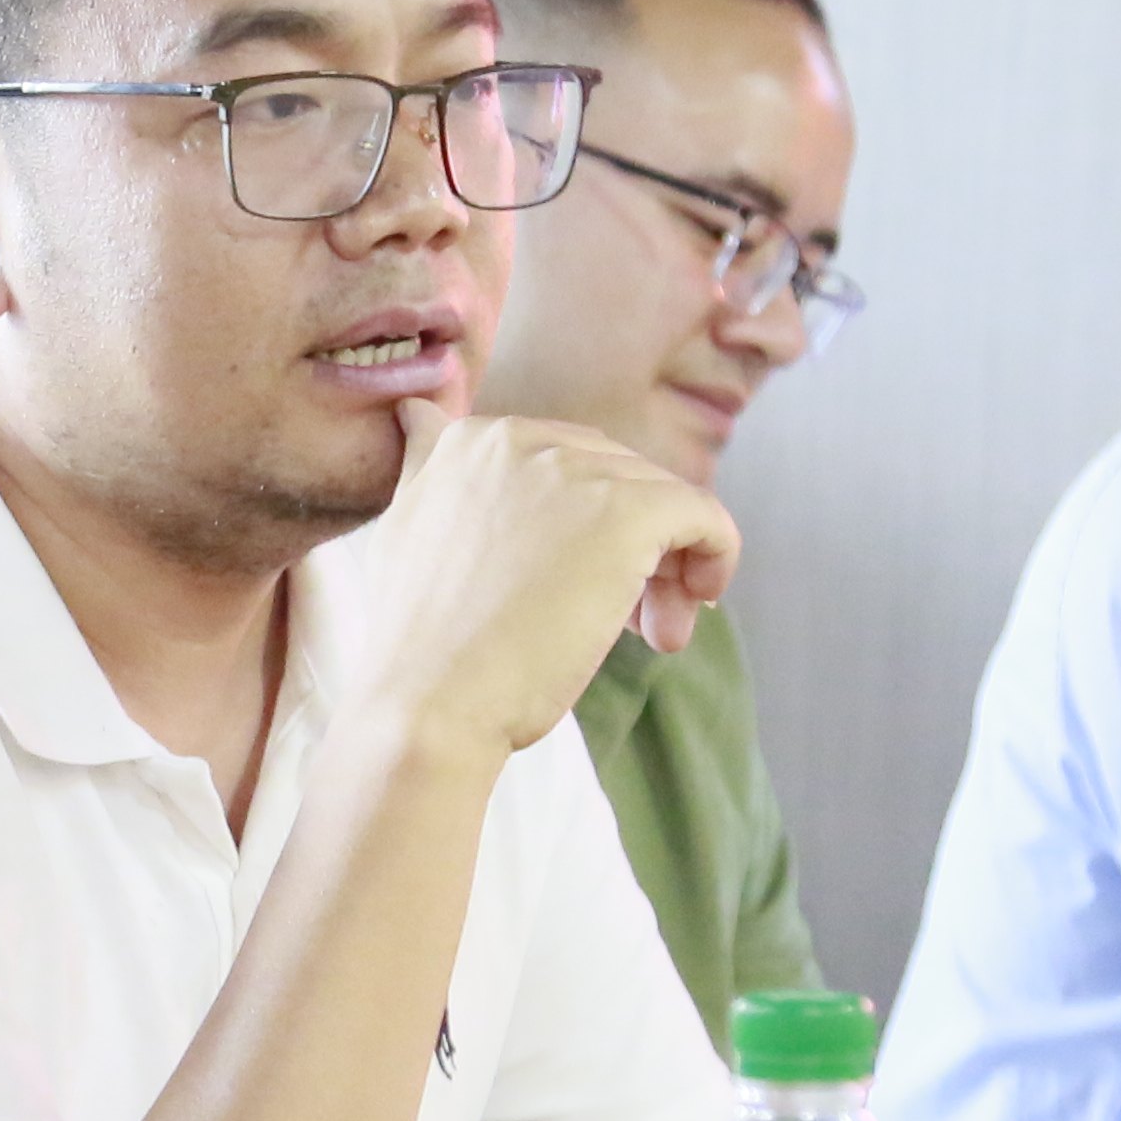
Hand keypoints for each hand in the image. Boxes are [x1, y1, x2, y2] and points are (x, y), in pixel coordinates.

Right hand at [313, 402, 739, 772]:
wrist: (425, 707)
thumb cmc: (420, 646)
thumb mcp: (404, 528)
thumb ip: (425, 465)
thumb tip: (416, 412)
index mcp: (473, 440)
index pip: (570, 466)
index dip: (586, 528)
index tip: (582, 586)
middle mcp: (522, 439)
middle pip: (619, 480)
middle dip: (634, 549)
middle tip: (632, 622)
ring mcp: (575, 472)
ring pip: (661, 503)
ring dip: (667, 568)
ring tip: (655, 632)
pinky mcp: (628, 513)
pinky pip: (703, 516)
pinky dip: (716, 556)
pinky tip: (700, 601)